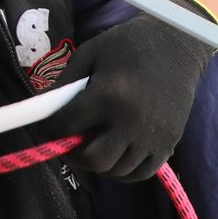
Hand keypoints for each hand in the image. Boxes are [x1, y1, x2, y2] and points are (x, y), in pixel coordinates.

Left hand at [41, 0, 216, 181]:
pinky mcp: (169, 143)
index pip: (66, 126)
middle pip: (93, 160)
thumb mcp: (88, 54)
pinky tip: (113, 153)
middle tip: (68, 140)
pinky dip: (122, 170)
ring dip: (97, 163)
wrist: (176, 45)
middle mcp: (132, 120)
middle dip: (72, 154)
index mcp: (109, 94)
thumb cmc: (126, 45)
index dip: (47, 131)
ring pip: (116, 171)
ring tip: (91, 143)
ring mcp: (154, 136)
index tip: (43, 129)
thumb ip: (63, 86)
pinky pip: (140, 173)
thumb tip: (41, 113)